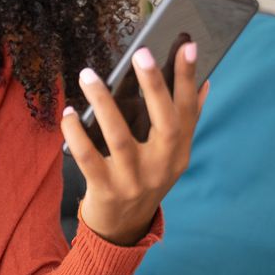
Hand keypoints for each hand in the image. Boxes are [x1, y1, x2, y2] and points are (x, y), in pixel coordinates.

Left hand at [60, 41, 209, 245]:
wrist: (123, 228)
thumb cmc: (147, 179)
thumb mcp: (171, 156)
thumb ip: (185, 122)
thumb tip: (205, 83)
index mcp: (179, 152)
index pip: (188, 110)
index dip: (188, 79)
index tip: (188, 46)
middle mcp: (162, 166)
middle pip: (164, 123)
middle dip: (155, 86)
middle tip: (142, 53)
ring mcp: (134, 179)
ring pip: (120, 137)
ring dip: (103, 103)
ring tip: (88, 74)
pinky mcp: (105, 189)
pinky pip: (88, 157)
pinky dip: (75, 134)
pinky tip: (68, 112)